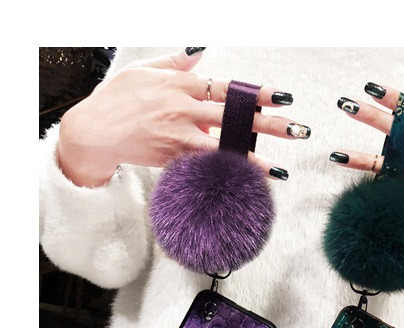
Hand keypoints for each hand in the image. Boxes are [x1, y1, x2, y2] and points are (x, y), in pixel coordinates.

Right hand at [57, 48, 309, 187]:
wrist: (94, 131)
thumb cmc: (117, 99)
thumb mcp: (143, 70)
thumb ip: (175, 64)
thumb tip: (200, 54)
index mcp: (181, 87)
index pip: (228, 90)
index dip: (258, 93)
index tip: (283, 97)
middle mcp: (185, 112)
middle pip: (234, 118)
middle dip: (269, 124)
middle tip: (297, 130)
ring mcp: (180, 138)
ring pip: (224, 149)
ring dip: (254, 160)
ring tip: (280, 170)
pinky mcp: (173, 160)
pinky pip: (204, 169)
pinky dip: (224, 176)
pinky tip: (245, 184)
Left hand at [330, 82, 403, 275]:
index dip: (397, 99)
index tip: (374, 89)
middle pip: (403, 132)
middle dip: (373, 117)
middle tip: (348, 106)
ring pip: (394, 166)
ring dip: (363, 159)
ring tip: (337, 154)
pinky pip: (403, 192)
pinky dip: (382, 188)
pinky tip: (358, 185)